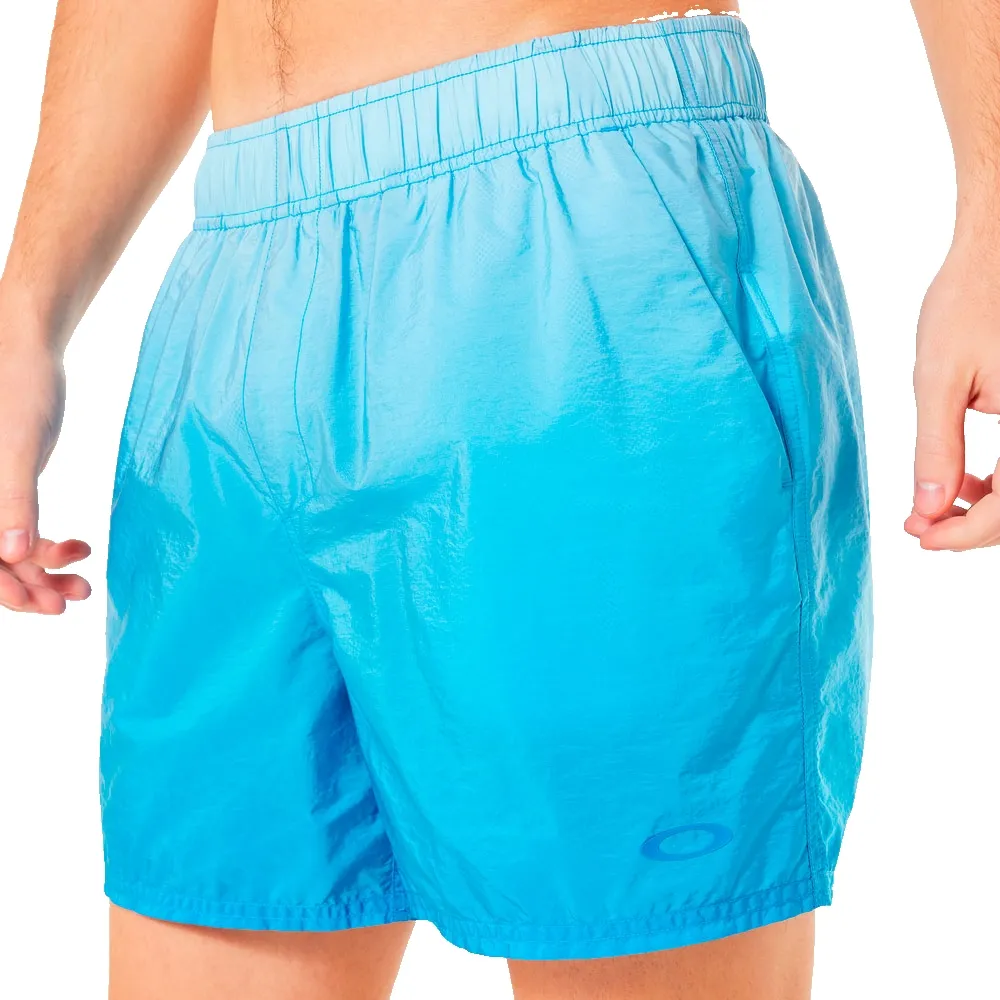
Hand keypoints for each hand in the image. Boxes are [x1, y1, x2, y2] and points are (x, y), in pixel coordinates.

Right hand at [0, 320, 91, 611]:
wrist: (29, 350)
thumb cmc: (18, 387)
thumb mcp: (18, 447)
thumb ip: (13, 500)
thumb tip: (12, 555)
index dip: (1, 588)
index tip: (39, 604)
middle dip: (27, 586)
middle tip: (71, 600)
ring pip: (9, 554)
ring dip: (44, 573)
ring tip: (84, 585)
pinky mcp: (7, 491)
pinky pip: (23, 532)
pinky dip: (50, 546)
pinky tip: (81, 547)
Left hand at [905, 233, 999, 549]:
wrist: (996, 250)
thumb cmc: (967, 302)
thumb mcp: (939, 379)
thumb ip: (936, 448)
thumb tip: (927, 510)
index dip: (966, 535)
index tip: (921, 538)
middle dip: (974, 527)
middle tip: (920, 527)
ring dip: (989, 509)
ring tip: (934, 507)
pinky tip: (964, 482)